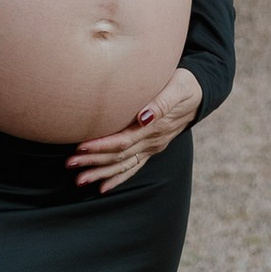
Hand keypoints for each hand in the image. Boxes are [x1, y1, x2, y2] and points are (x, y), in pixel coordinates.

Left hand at [69, 66, 202, 194]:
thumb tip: (143, 116)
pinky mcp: (151, 148)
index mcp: (154, 126)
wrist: (201, 94)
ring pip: (123, 165)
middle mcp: (152, 141)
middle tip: (69, 165)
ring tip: (79, 180)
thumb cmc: (184, 84)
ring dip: (101, 173)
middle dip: (93, 161)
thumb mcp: (176, 87)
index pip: (123, 141)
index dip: (101, 145)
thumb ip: (161, 102)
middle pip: (119, 156)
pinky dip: (118, 178)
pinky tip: (102, 187)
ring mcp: (152, 147)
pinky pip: (133, 167)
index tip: (80, 147)